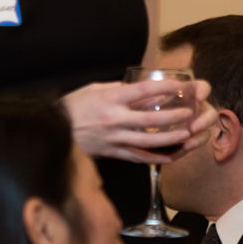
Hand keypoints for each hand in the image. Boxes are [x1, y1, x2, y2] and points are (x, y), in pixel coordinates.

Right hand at [63, 79, 217, 163]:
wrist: (52, 128)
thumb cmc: (75, 105)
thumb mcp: (95, 89)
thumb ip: (119, 89)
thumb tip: (141, 88)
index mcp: (111, 98)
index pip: (143, 91)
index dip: (165, 87)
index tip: (180, 85)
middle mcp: (114, 119)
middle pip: (150, 119)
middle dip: (173, 117)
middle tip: (189, 114)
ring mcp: (113, 138)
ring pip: (147, 142)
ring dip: (169, 139)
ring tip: (186, 135)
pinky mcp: (111, 153)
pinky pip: (137, 157)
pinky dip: (155, 158)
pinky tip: (171, 157)